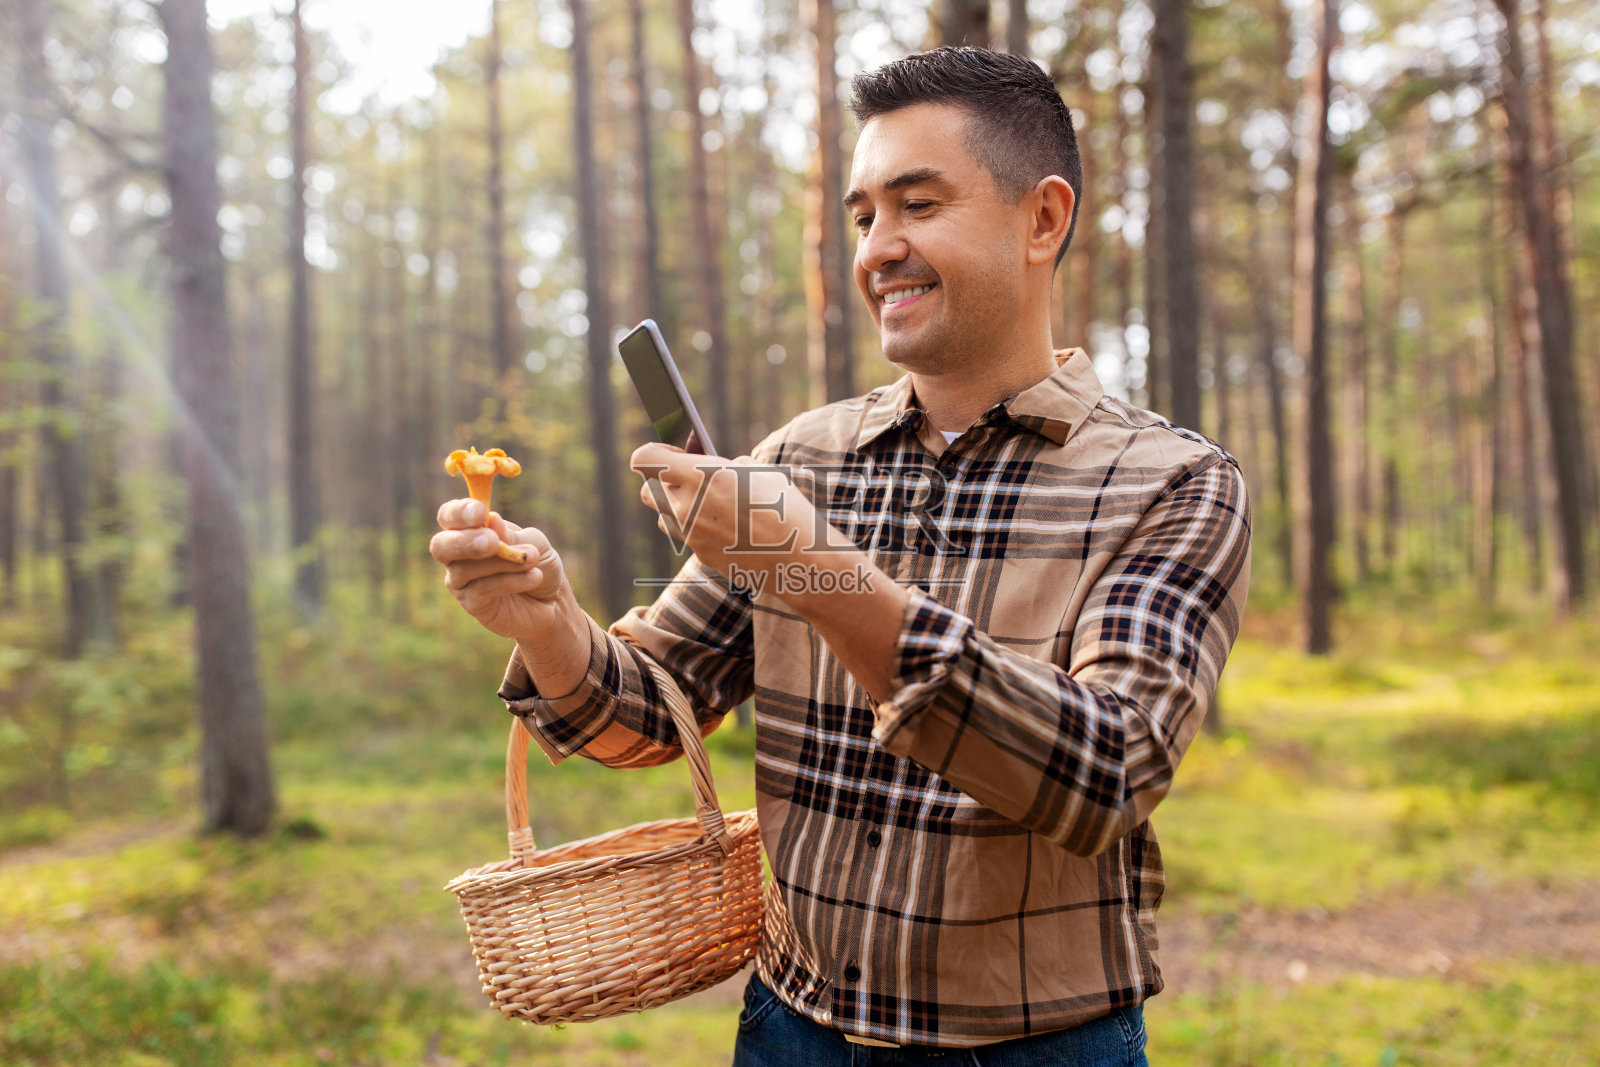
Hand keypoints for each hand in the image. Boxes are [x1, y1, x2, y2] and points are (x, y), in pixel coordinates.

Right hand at [430, 497, 568, 642]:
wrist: (553, 599)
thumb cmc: (538, 563)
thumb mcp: (532, 542)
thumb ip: (511, 534)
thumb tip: (491, 520)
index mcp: (468, 529)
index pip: (449, 516)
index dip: (459, 513)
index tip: (481, 512)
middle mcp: (457, 555)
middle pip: (440, 546)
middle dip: (464, 541)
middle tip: (492, 541)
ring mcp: (461, 582)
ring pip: (465, 569)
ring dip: (502, 562)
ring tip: (533, 559)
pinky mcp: (472, 605)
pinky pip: (482, 590)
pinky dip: (511, 581)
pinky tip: (535, 577)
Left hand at [629, 443, 826, 585]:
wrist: (800, 559)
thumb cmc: (784, 507)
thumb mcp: (758, 471)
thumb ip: (724, 465)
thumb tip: (707, 465)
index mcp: (699, 476)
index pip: (644, 459)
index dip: (656, 452)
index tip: (677, 453)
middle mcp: (686, 507)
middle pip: (649, 490)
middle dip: (664, 481)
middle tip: (689, 477)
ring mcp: (691, 535)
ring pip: (663, 517)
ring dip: (677, 507)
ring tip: (708, 503)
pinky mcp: (701, 555)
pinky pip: (687, 537)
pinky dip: (698, 529)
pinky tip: (727, 528)